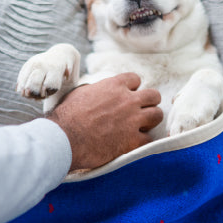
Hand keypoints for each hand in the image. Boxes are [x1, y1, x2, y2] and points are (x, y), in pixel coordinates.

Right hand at [46, 73, 162, 170]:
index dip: (133, 88)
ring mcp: (132, 120)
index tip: (127, 95)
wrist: (65, 138)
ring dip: (150, 120)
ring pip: (157, 115)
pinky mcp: (132, 140)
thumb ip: (96, 90)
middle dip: (149, 102)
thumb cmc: (67, 115)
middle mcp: (127, 100)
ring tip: (142, 126)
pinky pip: (149, 138)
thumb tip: (98, 92)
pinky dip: (143, 141)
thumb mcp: (81, 92)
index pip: (135, 79)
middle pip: (153, 96)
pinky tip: (134, 142)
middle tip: (141, 110)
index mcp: (114, 86)